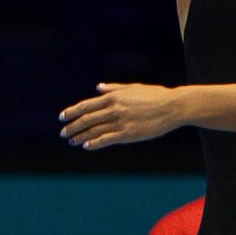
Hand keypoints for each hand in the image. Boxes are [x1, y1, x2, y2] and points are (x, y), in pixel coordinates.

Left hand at [59, 82, 181, 149]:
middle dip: (72, 126)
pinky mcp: (128, 134)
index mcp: (113, 97)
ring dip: (80, 136)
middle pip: (86, 119)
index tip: (62, 117)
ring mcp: (120, 122)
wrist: (173, 107)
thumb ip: (114, 88)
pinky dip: (94, 143)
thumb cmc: (155, 95)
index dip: (72, 112)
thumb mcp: (133, 87)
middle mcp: (113, 109)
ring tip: (72, 140)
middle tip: (63, 132)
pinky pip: (106, 140)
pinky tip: (86, 146)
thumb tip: (98, 88)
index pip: (86, 105)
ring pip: (94, 131)